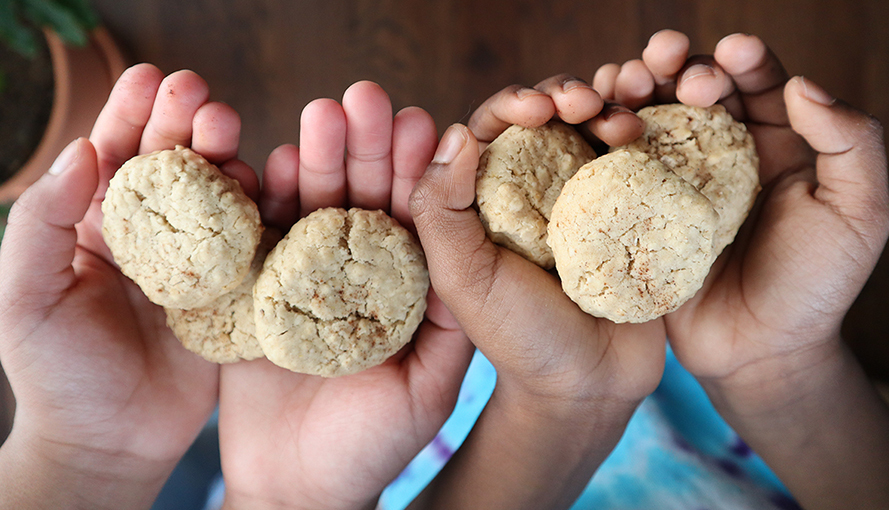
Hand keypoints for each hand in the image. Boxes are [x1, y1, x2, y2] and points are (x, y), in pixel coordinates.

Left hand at [0, 65, 250, 507]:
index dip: (132, 112)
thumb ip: (41, 223)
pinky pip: (254, 246)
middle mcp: (152, 236)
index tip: (154, 76)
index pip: (115, 155)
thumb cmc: (58, 374)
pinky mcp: (235, 294)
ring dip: (229, 160)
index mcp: (97, 227)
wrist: (111, 444)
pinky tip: (271, 188)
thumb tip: (82, 151)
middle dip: (188, 124)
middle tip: (206, 100)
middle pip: (174, 165)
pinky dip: (266, 213)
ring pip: (219, 197)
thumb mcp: (25, 297)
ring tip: (234, 137)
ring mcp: (198, 263)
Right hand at [217, 81, 474, 509]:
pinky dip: (261, 204)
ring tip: (323, 114)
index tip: (424, 124)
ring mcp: (300, 278)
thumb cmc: (371, 446)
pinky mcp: (251, 294)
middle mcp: (354, 272)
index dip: (417, 171)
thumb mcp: (429, 387)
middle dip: (366, 149)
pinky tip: (271, 163)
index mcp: (402, 287)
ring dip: (315, 160)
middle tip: (368, 100)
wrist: (296, 490)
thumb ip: (450, 322)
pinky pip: (255, 242)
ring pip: (309, 208)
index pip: (412, 218)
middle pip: (360, 198)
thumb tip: (474, 240)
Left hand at [406, 77, 666, 508]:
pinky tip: (645, 135)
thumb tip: (455, 132)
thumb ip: (441, 210)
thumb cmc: (519, 338)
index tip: (536, 107)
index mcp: (484, 200)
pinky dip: (641, 137)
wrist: (591, 384)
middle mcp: (532, 190)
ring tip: (623, 124)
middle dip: (563, 95)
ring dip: (606, 109)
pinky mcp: (628, 210)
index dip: (510, 104)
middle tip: (584, 102)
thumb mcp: (462, 279)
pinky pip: (635, 160)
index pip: (490, 129)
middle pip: (546, 117)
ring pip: (593, 129)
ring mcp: (583, 198)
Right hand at [597, 30, 888, 508]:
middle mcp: (721, 153)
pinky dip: (602, 130)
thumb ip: (850, 143)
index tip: (729, 52)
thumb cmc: (814, 286)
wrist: (758, 354)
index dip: (741, 58)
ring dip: (633, 85)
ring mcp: (673, 181)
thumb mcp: (859, 212)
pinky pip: (614, 160)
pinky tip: (597, 117)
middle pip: (691, 87)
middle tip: (664, 61)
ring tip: (625, 81)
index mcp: (774, 143)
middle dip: (676, 62)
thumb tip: (801, 85)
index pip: (754, 81)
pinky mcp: (636, 209)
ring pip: (648, 113)